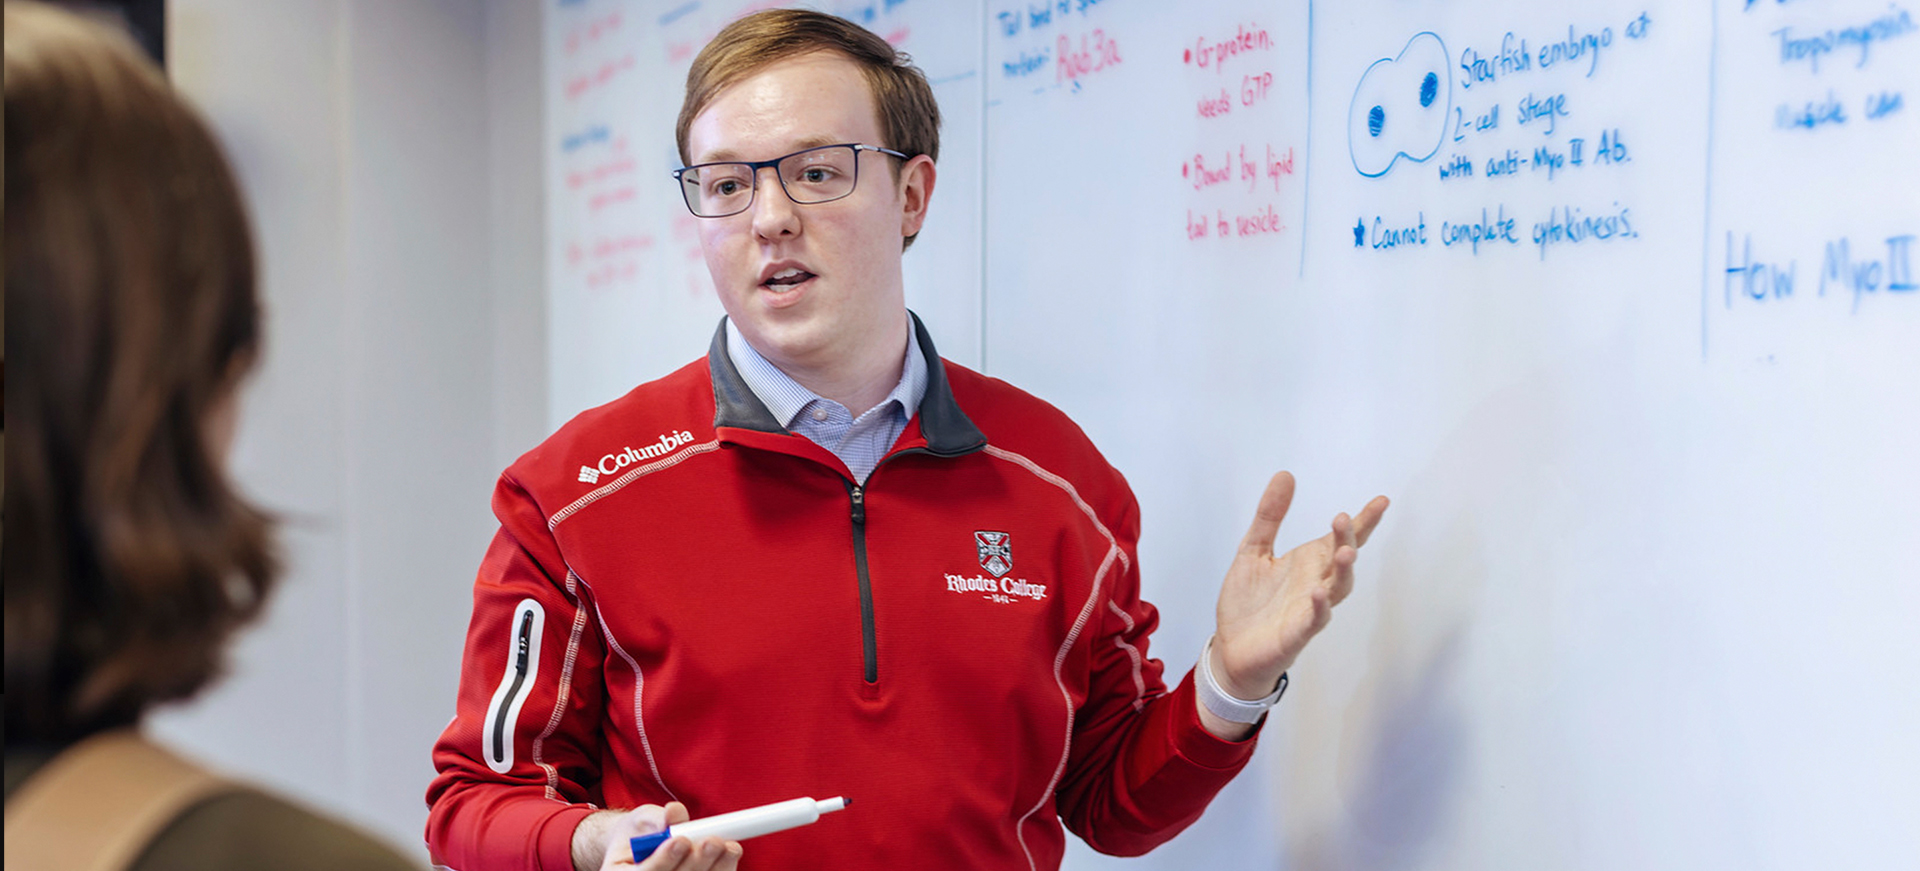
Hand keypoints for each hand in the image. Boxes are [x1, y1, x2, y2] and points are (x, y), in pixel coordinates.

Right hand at [576, 803, 742, 870]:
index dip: (663, 860)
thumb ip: (657, 818)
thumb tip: (673, 813)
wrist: (646, 845)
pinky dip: (723, 869)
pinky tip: (731, 854)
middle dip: (695, 862)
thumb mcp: (643, 818)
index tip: (680, 840)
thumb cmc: (642, 831)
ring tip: (729, 847)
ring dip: (715, 867)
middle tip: (712, 842)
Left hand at [1209, 472, 1387, 712]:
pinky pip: (1314, 620)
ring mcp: (1309, 608)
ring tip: (1344, 551)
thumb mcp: (1253, 549)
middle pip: (1342, 558)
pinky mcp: (1297, 633)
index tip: (1382, 501)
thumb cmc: (1248, 602)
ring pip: (1338, 588)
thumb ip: (1270, 516)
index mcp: (1309, 562)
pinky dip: (1319, 606)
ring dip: (1343, 571)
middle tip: (1344, 519)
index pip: (1340, 538)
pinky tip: (1318, 592)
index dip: (1363, 521)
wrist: (1231, 648)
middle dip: (1348, 539)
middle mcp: (1316, 582)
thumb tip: (1286, 475)